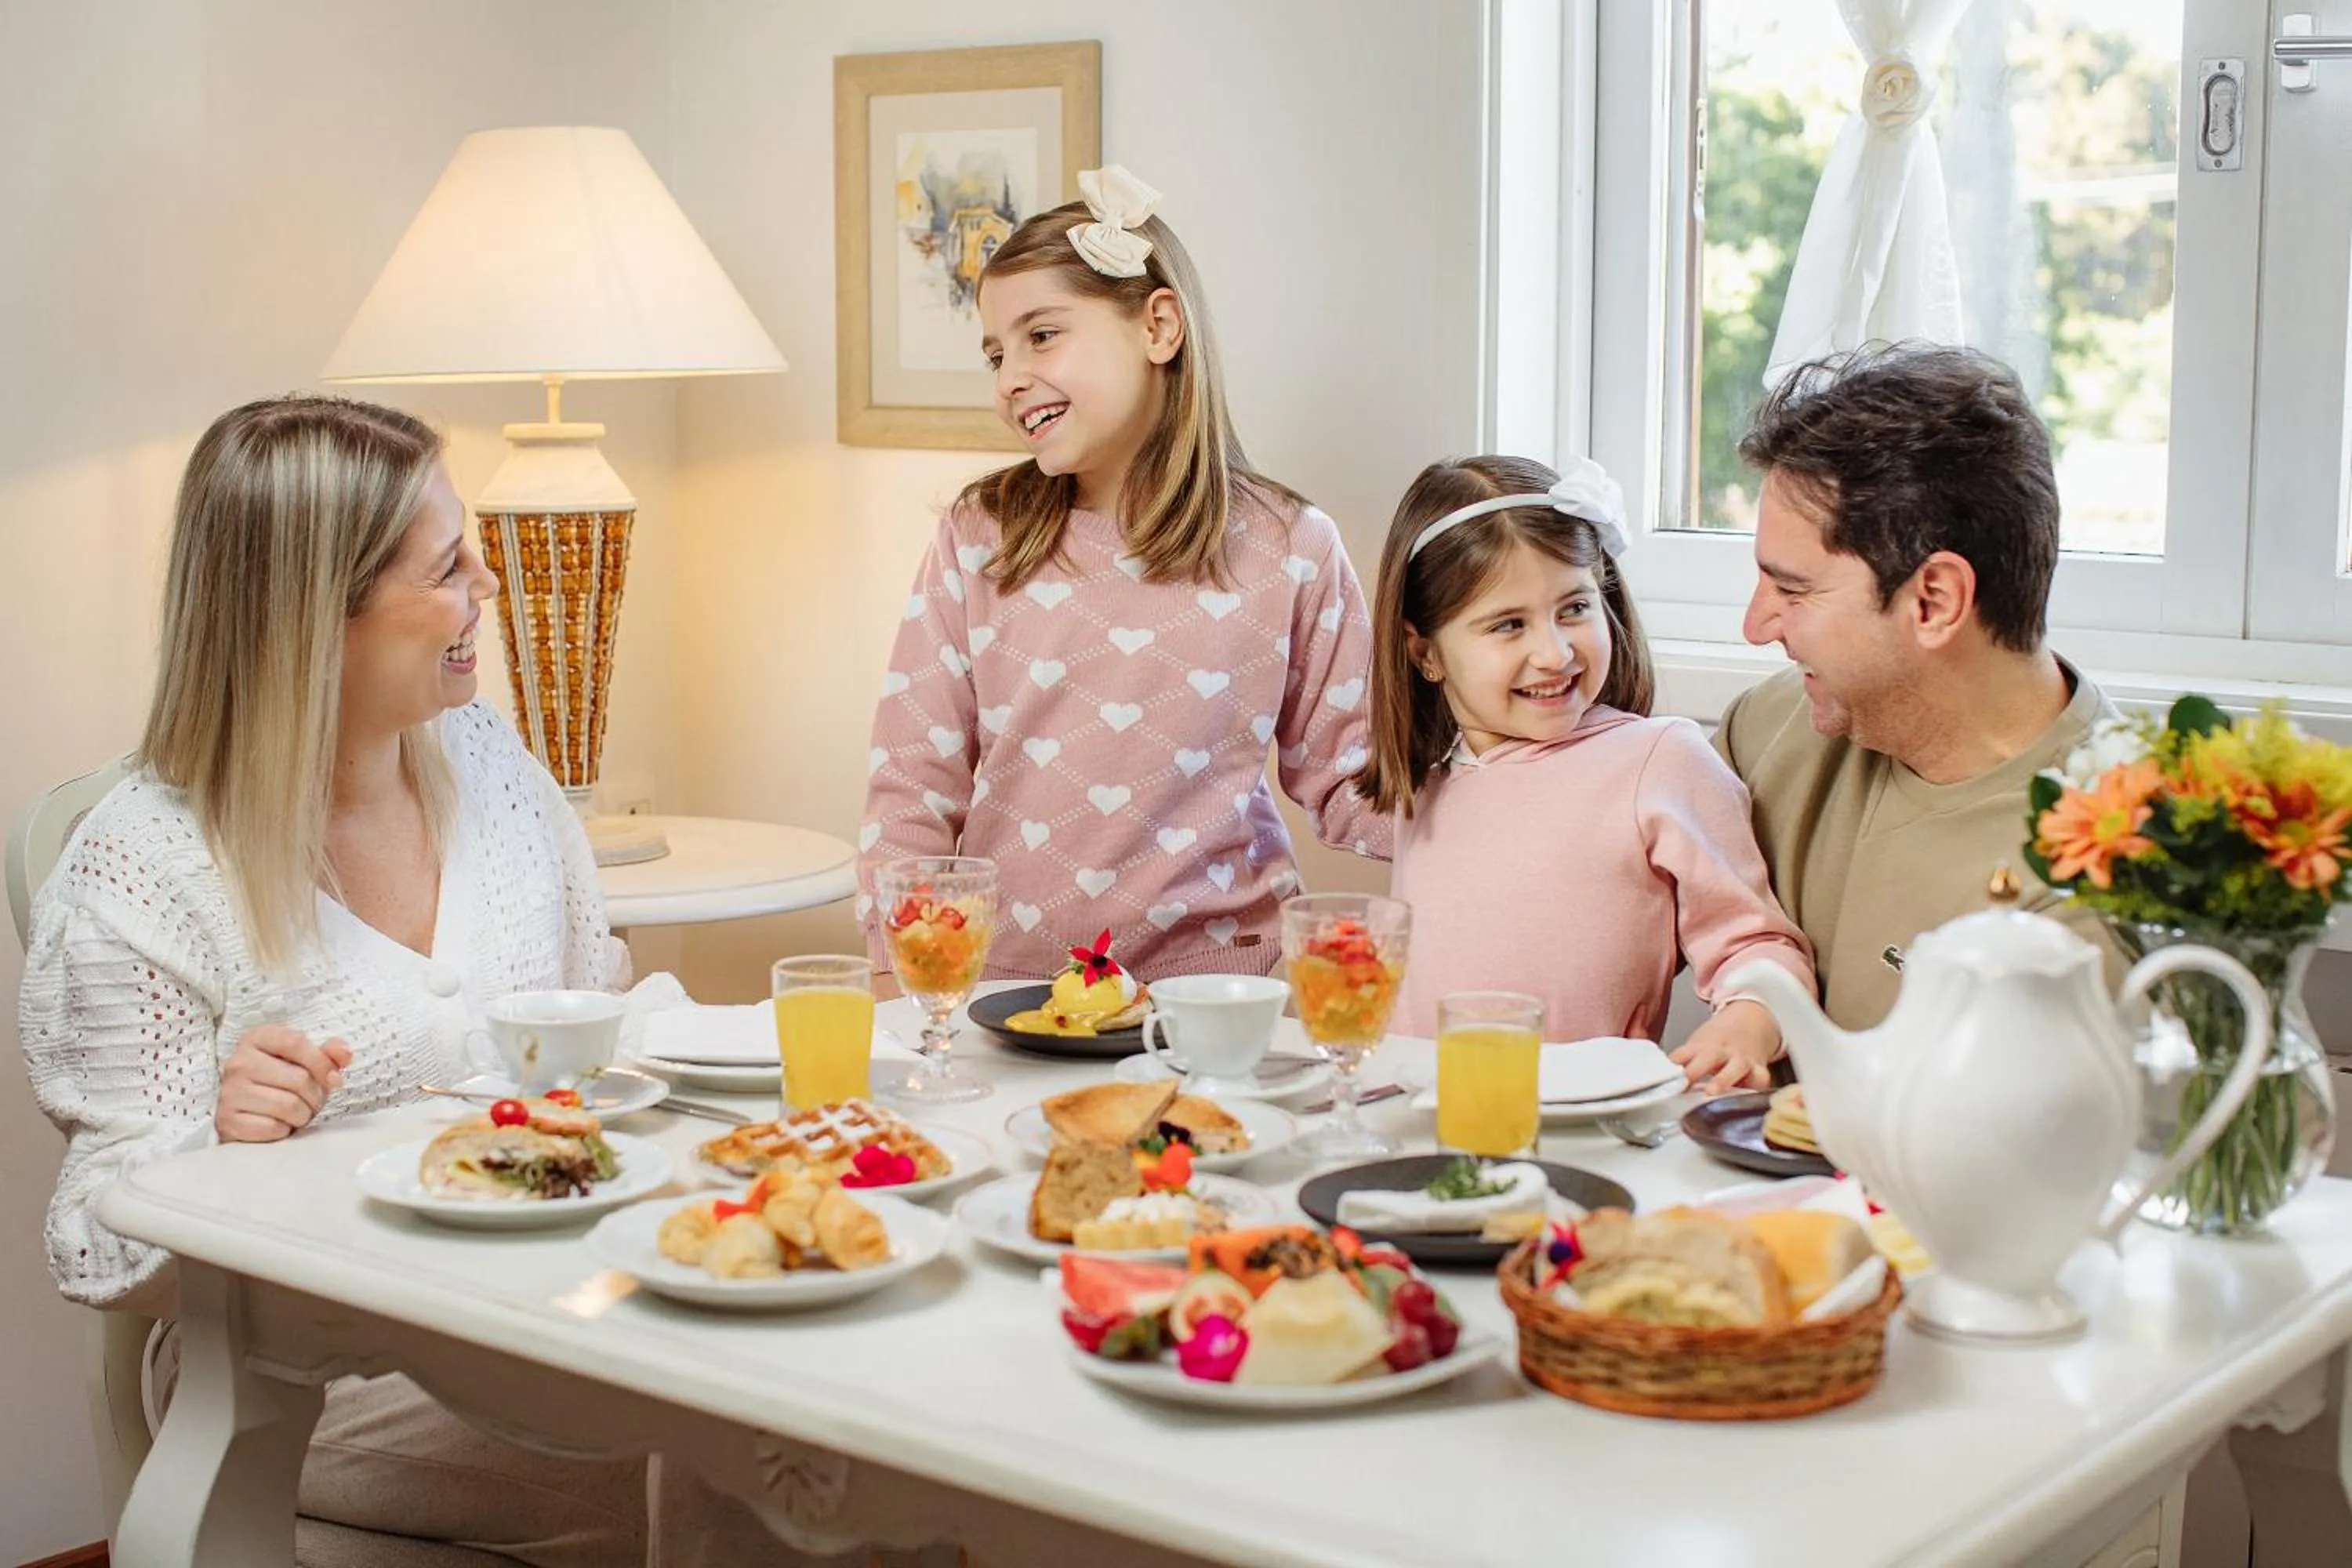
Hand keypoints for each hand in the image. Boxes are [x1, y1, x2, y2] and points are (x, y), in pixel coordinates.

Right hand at [215, 1025, 352, 1143]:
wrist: (245, 1112)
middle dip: (316, 1096)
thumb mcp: (304, 1061)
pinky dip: (284, 1130)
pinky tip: (279, 1124)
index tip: (333, 1079)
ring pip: (289, 1106)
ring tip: (297, 1112)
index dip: (322, 1063)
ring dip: (302, 1115)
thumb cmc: (281, 1081)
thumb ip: (328, 1054)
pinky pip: (272, 1128)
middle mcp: (238, 1062)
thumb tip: (344, 1053)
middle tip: (312, 1101)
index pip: (296, 1042)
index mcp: (257, 1038)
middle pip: (299, 1079)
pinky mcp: (228, 1120)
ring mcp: (229, 1092)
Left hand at [1668, 999, 1780, 1094]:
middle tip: (1684, 1083)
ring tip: (1713, 1092)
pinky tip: (1748, 1099)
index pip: (1682, 1055)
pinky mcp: (1759, 1069)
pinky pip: (1760, 1079)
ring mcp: (1740, 1059)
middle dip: (1695, 1071)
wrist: (1751, 1020)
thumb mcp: (1696, 1045)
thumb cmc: (1718, 1040)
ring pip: (1734, 1068)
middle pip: (1706, 1059)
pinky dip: (1756, 1087)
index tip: (1663, 1078)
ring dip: (1723, 1080)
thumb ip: (1681, 1062)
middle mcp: (1720, 1052)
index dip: (1673, 1066)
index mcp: (1700, 1046)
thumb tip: (1659, 1079)